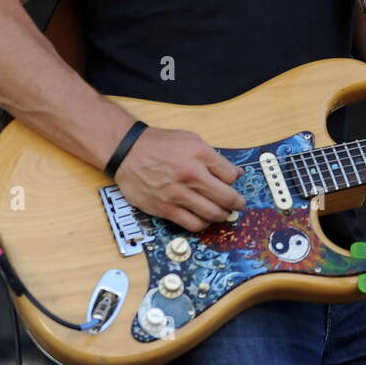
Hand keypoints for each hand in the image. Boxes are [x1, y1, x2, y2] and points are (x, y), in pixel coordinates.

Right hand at [112, 127, 245, 231]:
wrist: (127, 152)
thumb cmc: (159, 145)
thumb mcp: (191, 140)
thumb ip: (214, 157)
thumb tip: (235, 173)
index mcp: (200, 154)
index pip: (231, 176)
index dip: (235, 182)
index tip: (233, 185)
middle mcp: (191, 174)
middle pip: (227, 198)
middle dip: (236, 204)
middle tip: (237, 205)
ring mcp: (178, 194)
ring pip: (212, 214)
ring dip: (221, 216)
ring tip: (221, 213)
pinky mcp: (165, 208)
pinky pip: (193, 224)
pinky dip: (203, 224)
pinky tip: (202, 218)